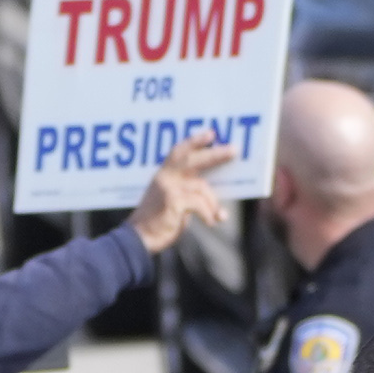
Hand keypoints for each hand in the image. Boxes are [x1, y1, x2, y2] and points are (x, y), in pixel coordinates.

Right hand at [124, 129, 234, 255]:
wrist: (139, 239)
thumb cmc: (158, 221)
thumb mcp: (171, 200)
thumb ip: (186, 190)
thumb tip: (212, 190)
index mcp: (164, 174)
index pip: (179, 151)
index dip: (194, 141)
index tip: (211, 133)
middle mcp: (165, 177)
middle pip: (193, 159)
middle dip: (215, 154)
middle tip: (234, 150)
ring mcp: (168, 189)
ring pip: (201, 186)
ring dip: (213, 203)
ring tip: (217, 216)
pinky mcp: (172, 202)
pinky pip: (199, 203)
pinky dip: (209, 213)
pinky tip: (212, 222)